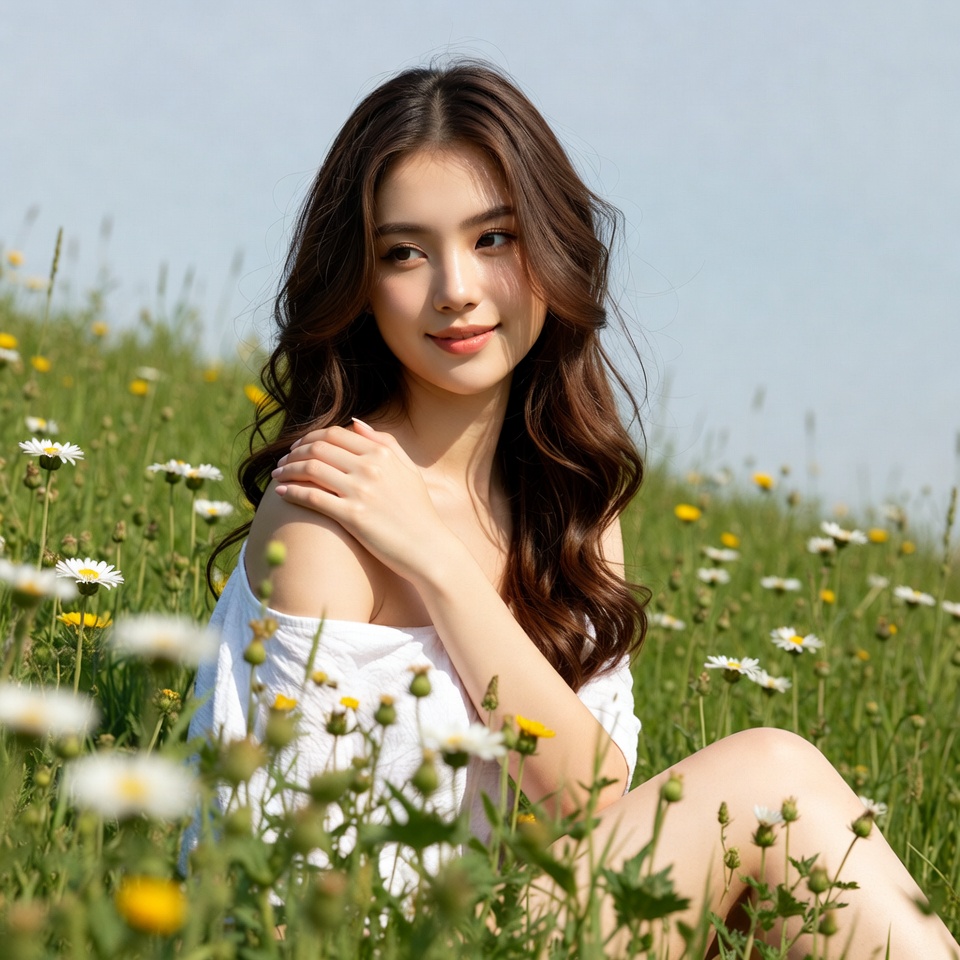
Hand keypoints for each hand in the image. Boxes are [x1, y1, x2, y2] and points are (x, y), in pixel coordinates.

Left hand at [271, 419, 455, 581]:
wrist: (428, 548)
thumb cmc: (418, 511)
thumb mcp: (407, 470)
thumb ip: (385, 443)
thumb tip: (356, 423)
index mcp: (382, 453)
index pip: (335, 433)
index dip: (310, 437)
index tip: (298, 447)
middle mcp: (370, 467)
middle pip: (318, 448)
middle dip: (294, 452)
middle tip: (282, 462)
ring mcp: (361, 491)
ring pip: (311, 469)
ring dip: (288, 470)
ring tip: (277, 476)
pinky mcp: (353, 516)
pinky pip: (313, 497)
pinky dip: (293, 492)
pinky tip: (282, 494)